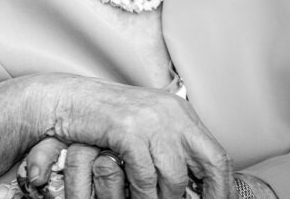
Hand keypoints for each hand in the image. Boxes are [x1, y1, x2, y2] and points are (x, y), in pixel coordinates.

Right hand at [33, 74, 234, 198]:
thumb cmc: (103, 119)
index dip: (223, 186)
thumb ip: (169, 148)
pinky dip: (142, 195)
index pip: (217, 154)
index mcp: (179, 112)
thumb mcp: (145, 127)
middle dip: (211, 195)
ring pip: (175, 176)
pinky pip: (145, 176)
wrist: (66, 100)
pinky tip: (135, 198)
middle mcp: (171, 113)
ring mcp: (149, 120)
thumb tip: (194, 182)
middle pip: (210, 162)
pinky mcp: (127, 130)